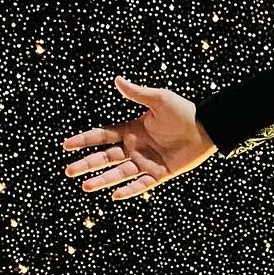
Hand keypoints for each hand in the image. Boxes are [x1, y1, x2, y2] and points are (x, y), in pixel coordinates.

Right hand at [61, 76, 217, 200]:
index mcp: (132, 130)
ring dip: (102, 179)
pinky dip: (129, 190)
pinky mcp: (159, 174)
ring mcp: (146, 162)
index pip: (103, 136)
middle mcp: (135, 148)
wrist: (207, 128)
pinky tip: (115, 195)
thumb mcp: (159, 100)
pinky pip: (142, 184)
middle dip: (87, 164)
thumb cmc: (184, 112)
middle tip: (69, 170)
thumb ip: (138, 93)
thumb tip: (118, 79)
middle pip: (106, 158)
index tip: (66, 145)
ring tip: (85, 186)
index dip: (85, 140)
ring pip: (119, 173)